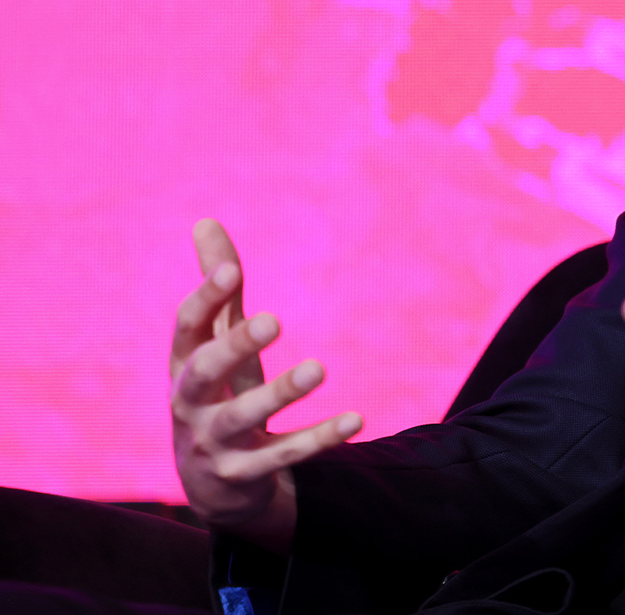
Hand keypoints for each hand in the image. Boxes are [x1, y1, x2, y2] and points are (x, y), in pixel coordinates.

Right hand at [169, 220, 360, 550]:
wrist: (214, 487)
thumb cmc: (219, 395)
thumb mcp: (217, 346)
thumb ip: (219, 291)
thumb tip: (205, 222)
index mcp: (183, 365)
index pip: (187, 327)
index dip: (206, 298)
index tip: (233, 269)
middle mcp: (189, 404)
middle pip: (203, 372)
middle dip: (236, 345)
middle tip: (274, 319)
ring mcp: (212, 443)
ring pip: (242, 417)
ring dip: (281, 393)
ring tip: (319, 369)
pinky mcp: (243, 475)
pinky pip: (283, 456)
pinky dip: (319, 438)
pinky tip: (357, 418)